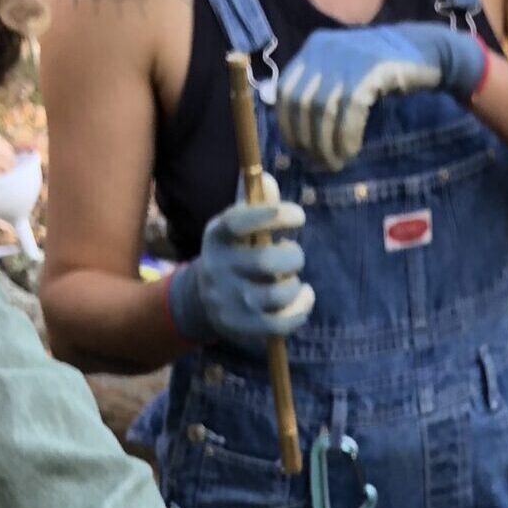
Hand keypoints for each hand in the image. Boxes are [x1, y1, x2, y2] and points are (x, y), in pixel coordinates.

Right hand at [167, 174, 314, 348]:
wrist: (203, 299)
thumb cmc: (234, 254)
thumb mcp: (238, 228)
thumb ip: (255, 204)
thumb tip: (268, 180)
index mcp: (216, 236)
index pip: (239, 222)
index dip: (270, 215)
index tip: (299, 215)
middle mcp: (217, 268)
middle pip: (266, 261)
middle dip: (293, 256)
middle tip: (292, 253)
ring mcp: (228, 300)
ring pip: (278, 293)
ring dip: (295, 283)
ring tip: (291, 279)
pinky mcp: (240, 326)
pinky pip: (281, 322)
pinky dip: (301, 309)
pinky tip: (304, 297)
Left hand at [277, 23, 487, 170]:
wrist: (426, 51)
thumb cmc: (382, 71)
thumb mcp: (344, 75)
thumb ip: (320, 94)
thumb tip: (298, 138)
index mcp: (313, 49)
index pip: (285, 91)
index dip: (287, 125)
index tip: (299, 151)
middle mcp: (324, 48)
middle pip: (301, 103)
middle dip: (308, 140)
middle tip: (320, 163)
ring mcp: (348, 56)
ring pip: (323, 109)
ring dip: (326, 144)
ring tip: (336, 163)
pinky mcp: (371, 68)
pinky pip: (350, 109)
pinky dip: (347, 136)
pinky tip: (350, 151)